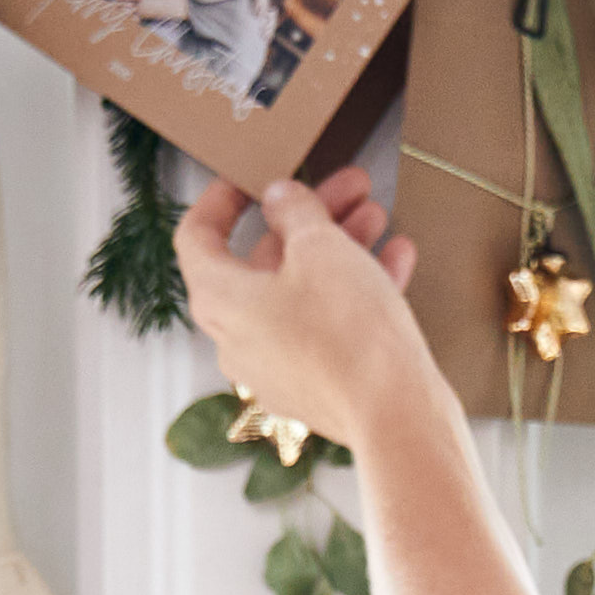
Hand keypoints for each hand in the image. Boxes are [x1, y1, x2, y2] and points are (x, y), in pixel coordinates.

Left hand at [175, 169, 439, 457]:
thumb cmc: (348, 332)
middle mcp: (238, 337)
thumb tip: (280, 198)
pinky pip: (328, 325)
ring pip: (301, 290)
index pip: (196, 238)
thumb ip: (296, 211)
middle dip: (308, 216)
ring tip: (377, 214)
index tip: (249, 177)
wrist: (396, 416)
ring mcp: (277, 366)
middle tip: (347, 187)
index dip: (221, 199)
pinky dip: (356, 289)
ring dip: (339, 246)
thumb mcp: (321, 247)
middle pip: (263, 260)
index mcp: (220, 301)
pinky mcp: (316, 385)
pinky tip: (397, 257)